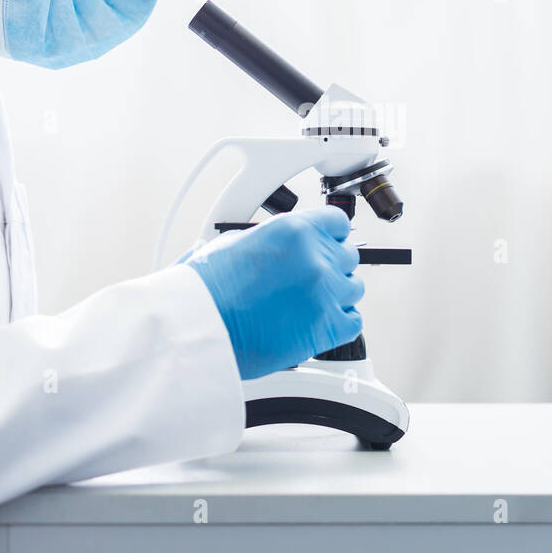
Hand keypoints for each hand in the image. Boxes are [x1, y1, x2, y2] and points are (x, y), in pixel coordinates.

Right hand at [185, 206, 363, 379]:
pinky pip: (354, 321)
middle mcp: (314, 258)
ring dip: (335, 295)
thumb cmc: (205, 290)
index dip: (330, 237)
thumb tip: (285, 246)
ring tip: (308, 305)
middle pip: (348, 257)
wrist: (198, 329)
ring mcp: (324, 293)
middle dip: (331, 267)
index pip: (337, 223)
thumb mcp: (236, 242)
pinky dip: (340, 322)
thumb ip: (273, 240)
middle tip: (307, 281)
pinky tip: (319, 322)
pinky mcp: (327, 328)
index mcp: (294, 230)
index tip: (325, 246)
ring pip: (354, 288)